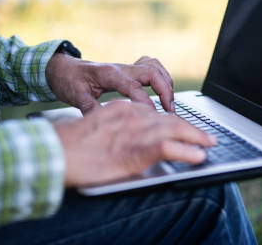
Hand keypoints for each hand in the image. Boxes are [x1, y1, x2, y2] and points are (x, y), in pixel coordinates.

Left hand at [46, 54, 174, 111]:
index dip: (146, 102)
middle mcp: (121, 68)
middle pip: (152, 73)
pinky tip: (162, 89)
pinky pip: (151, 66)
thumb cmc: (69, 81)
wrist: (62, 68)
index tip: (153, 117)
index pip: (134, 87)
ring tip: (169, 103)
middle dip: (165, 91)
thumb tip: (104, 122)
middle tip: (169, 110)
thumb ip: (91, 108)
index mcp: (109, 74)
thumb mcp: (75, 97)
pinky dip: (161, 76)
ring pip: (155, 67)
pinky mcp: (129, 69)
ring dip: (166, 83)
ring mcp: (126, 67)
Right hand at [53, 100, 216, 186]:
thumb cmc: (69, 142)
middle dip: (190, 126)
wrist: (53, 152)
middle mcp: (130, 113)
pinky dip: (187, 151)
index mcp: (120, 106)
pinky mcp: (136, 148)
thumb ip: (116, 126)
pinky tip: (197, 155)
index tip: (182, 125)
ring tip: (207, 143)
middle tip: (205, 135)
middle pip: (168, 116)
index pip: (153, 109)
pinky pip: (169, 147)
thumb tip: (130, 136)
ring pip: (174, 128)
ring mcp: (134, 129)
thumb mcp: (96, 125)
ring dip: (194, 136)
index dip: (171, 118)